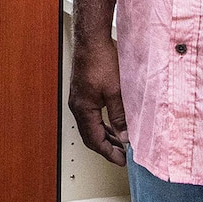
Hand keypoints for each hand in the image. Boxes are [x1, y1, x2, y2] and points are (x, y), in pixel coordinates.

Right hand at [68, 37, 129, 165]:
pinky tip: (112, 125)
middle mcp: (77, 106)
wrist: (92, 40)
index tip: (122, 161)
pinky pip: (90, 116)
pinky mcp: (82, 92)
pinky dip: (101, 125)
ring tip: (119, 144)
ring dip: (104, 136)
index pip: (94, 140)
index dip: (109, 153)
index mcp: (83, 109)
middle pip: (90, 136)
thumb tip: (124, 136)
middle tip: (122, 156)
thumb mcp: (116, 91)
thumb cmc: (101, 61)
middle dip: (106, 148)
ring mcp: (78, 99)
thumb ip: (120, 116)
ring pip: (90, 126)